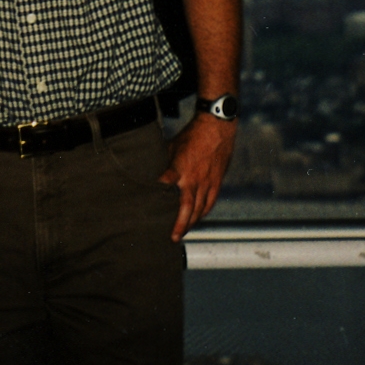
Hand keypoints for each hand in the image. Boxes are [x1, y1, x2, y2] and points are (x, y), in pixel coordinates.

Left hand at [159, 112, 236, 240]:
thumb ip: (164, 162)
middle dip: (179, 225)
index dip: (157, 195)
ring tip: (184, 232)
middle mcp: (194, 178)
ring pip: (200, 209)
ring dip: (191, 222)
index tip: (148, 206)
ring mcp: (207, 181)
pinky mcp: (216, 181)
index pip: (165, 184)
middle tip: (173, 237)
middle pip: (186, 208)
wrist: (217, 127)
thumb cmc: (191, 135)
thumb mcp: (172, 146)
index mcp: (179, 168)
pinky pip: (210, 202)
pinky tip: (198, 218)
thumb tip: (153, 173)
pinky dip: (204, 212)